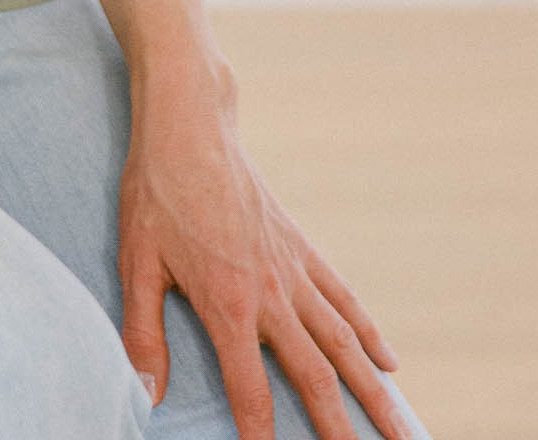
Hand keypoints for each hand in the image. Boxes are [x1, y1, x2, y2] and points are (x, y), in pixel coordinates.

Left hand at [118, 101, 415, 439]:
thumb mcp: (135, 262)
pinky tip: (389, 363)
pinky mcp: (301, 247)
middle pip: (315, 376)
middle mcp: (271, 293)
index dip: (261, 434)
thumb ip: (142, 333)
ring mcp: (292, 269)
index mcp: (227, 304)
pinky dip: (368, 332)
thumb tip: (146, 393)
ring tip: (401, 430)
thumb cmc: (156, 194)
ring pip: (343, 343)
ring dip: (374, 391)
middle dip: (338, 428)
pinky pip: (343, 297)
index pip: (251, 390)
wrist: (190, 128)